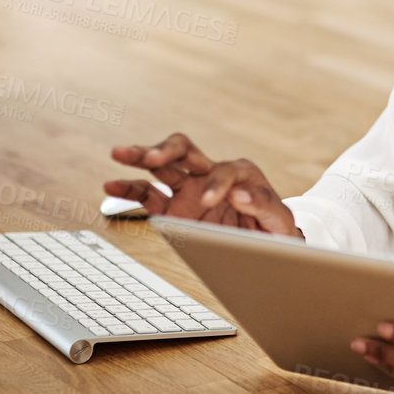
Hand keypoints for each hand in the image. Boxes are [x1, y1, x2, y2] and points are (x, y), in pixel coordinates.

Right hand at [106, 132, 302, 238]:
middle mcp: (211, 174)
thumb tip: (240, 195)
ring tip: (119, 153)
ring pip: (161, 164)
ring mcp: (188, 189)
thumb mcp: (281, 221)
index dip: (218, 185)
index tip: (211, 202)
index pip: (227, 172)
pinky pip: (148, 193)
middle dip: (168, 148)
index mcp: (241, 174)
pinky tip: (111, 185)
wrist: (265, 245)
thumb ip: (265, 206)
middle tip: (154, 157)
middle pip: (186, 149)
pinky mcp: (173, 207)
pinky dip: (130, 188)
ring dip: (141, 156)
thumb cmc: (275, 230)